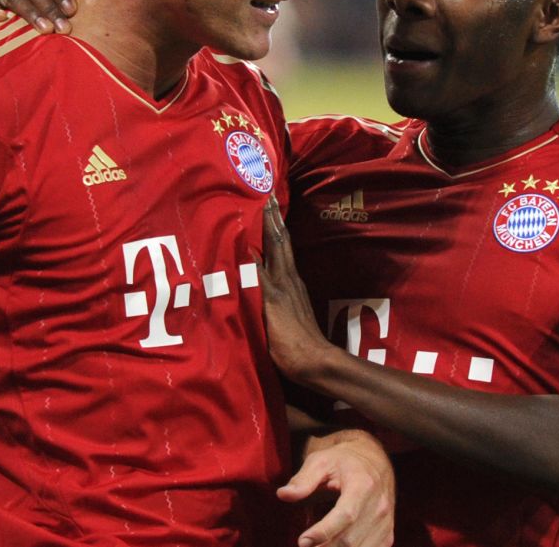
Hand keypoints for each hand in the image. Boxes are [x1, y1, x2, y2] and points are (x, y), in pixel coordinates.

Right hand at [260, 198, 335, 383]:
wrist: (313, 362)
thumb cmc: (287, 342)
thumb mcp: (266, 311)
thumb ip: (255, 283)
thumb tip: (244, 254)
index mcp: (279, 280)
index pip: (270, 243)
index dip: (265, 222)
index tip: (259, 198)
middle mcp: (287, 278)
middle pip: (280, 242)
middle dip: (274, 219)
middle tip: (269, 196)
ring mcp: (293, 288)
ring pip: (284, 252)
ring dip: (278, 231)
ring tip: (272, 215)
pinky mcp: (295, 298)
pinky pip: (285, 265)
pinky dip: (278, 251)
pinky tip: (274, 252)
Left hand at [279, 428, 394, 546]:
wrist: (374, 460)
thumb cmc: (343, 461)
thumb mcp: (321, 461)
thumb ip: (303, 479)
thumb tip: (283, 494)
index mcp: (363, 484)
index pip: (346, 515)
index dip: (324, 532)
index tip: (303, 541)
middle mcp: (379, 506)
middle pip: (351, 539)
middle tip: (303, 546)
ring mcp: (386, 523)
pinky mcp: (387, 535)